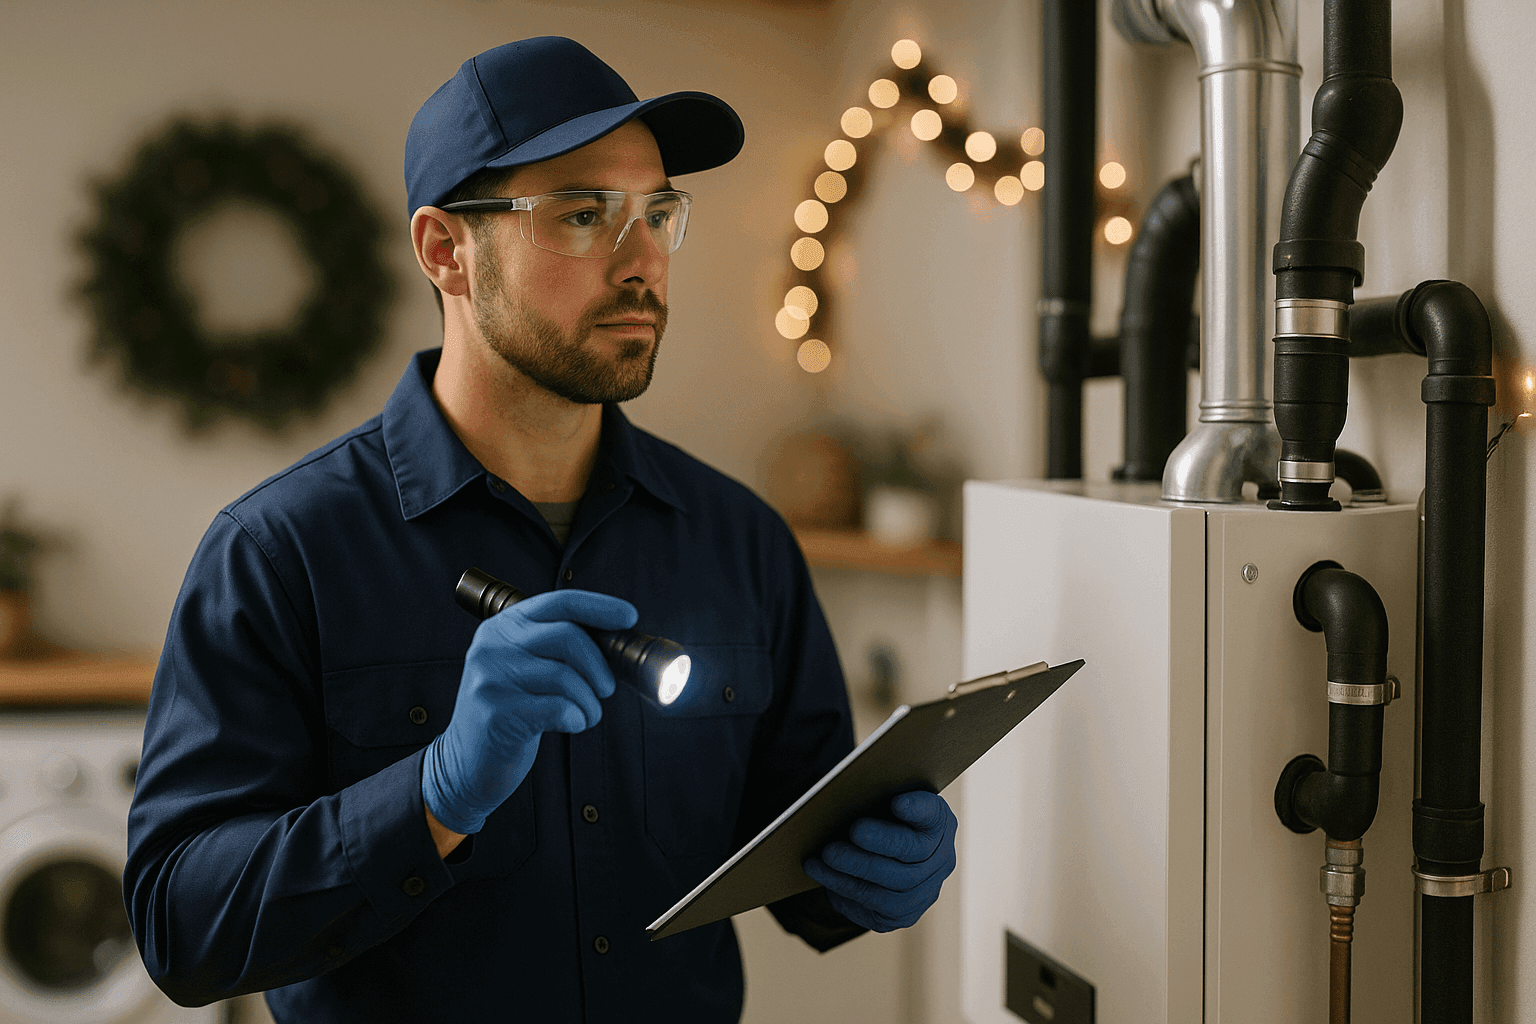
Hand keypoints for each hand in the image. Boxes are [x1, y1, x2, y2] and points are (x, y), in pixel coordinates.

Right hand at [422, 589, 636, 834]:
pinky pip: (559, 707)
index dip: (599, 607)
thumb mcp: (526, 669)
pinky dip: (576, 718)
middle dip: (600, 666)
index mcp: (504, 626)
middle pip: (568, 636)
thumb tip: (615, 641)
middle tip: (606, 690)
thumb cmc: (510, 713)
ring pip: (567, 676)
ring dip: (589, 702)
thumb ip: (558, 649)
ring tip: (584, 715)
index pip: (559, 602)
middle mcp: (493, 644)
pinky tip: (569, 725)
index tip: (629, 617)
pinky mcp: (496, 712)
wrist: (466, 763)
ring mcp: (491, 677)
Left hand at [803, 790, 957, 931]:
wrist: (885, 857)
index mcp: (937, 822)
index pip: (933, 813)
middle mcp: (940, 859)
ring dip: (850, 875)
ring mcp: (925, 891)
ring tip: (821, 860)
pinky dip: (846, 894)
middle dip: (875, 846)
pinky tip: (826, 880)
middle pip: (910, 854)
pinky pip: (876, 910)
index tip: (897, 803)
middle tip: (843, 838)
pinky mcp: (904, 915)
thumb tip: (846, 795)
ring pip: (891, 890)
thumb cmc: (880, 819)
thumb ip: (876, 796)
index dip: (917, 808)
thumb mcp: (884, 801)